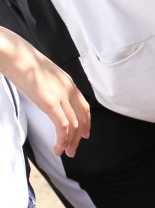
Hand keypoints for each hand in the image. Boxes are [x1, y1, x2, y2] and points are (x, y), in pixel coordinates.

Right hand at [0, 28, 89, 156]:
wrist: (15, 55)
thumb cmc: (23, 63)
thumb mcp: (44, 75)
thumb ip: (51, 87)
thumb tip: (47, 97)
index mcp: (69, 83)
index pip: (84, 108)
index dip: (86, 123)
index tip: (85, 134)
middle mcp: (69, 90)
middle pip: (81, 120)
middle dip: (78, 138)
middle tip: (72, 150)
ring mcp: (62, 97)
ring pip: (73, 126)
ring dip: (70, 142)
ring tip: (64, 153)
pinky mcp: (51, 103)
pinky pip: (63, 127)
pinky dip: (62, 140)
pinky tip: (58, 147)